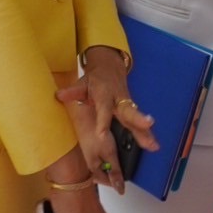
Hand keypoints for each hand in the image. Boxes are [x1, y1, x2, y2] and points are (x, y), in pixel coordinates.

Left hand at [55, 49, 158, 193]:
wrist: (110, 66)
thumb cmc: (94, 78)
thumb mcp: (82, 82)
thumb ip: (72, 91)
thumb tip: (58, 95)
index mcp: (105, 94)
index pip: (104, 108)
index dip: (103, 121)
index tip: (101, 135)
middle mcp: (118, 99)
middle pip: (129, 111)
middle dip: (138, 120)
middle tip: (148, 125)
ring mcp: (126, 104)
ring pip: (136, 119)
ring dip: (145, 132)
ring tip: (154, 146)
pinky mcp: (131, 108)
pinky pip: (138, 122)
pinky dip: (146, 133)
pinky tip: (153, 145)